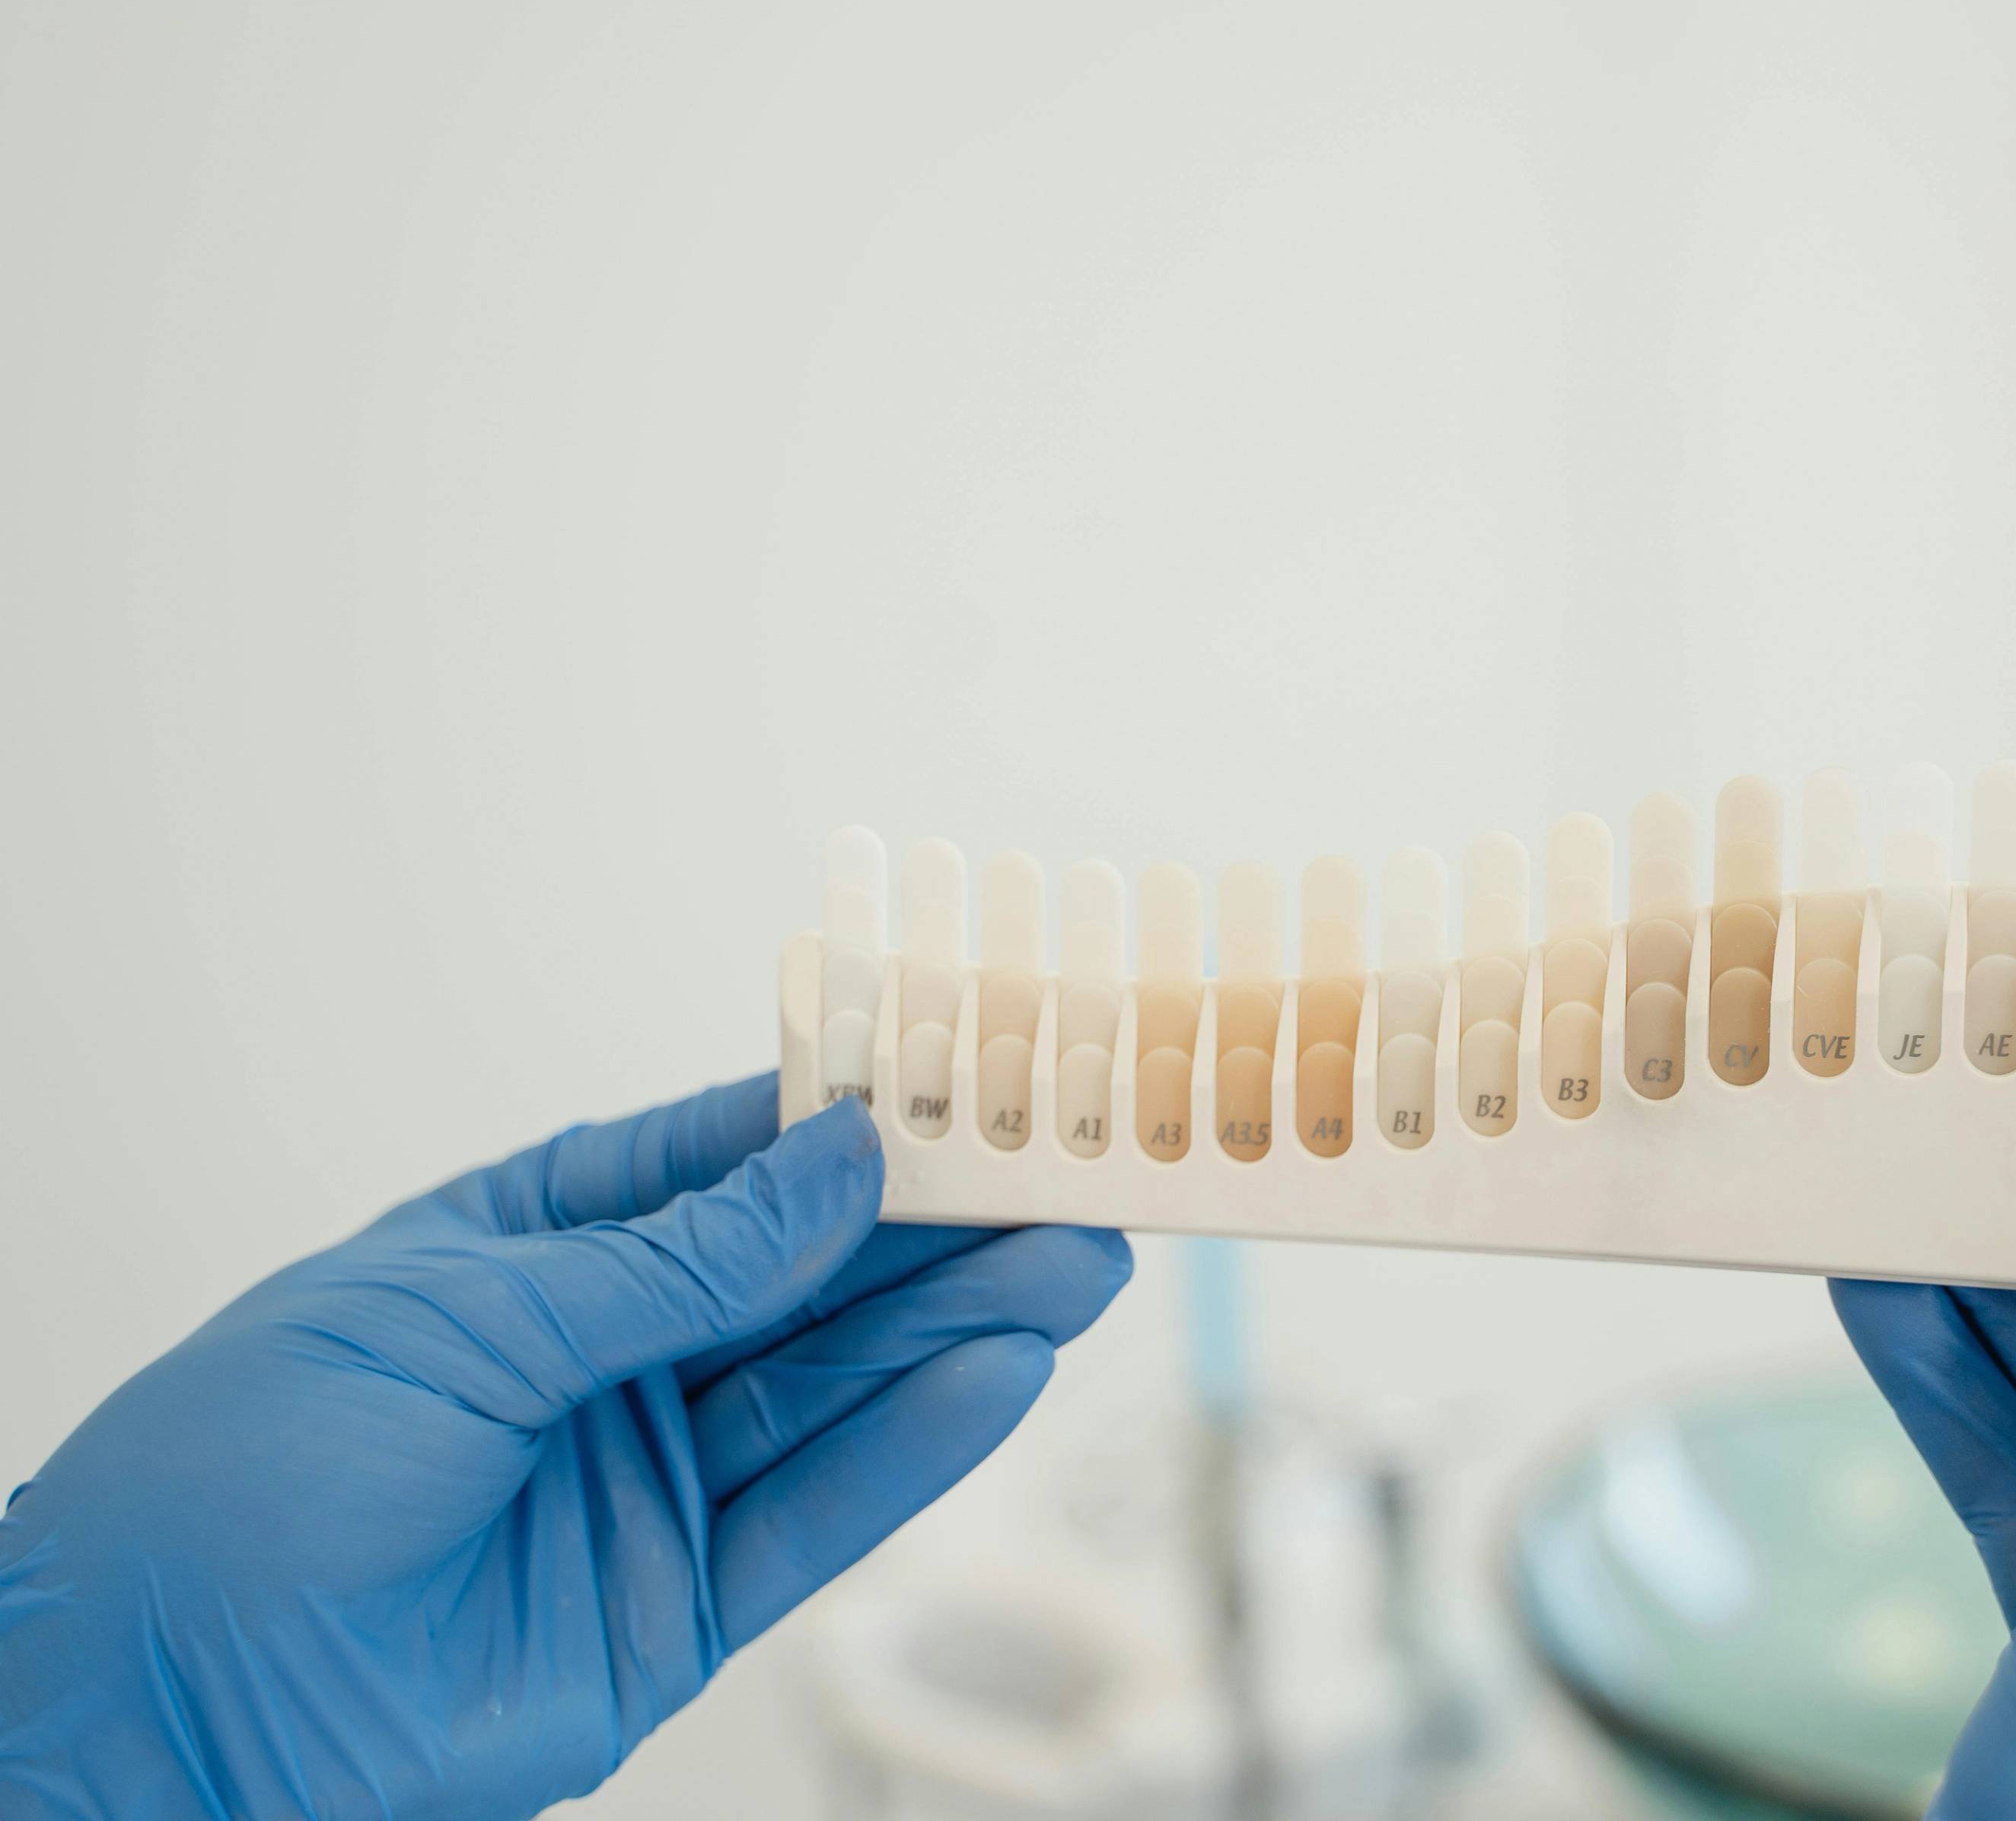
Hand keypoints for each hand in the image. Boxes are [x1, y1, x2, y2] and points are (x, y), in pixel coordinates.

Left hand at [0, 1075, 1129, 1818]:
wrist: (155, 1721)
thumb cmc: (232, 1489)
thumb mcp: (457, 1323)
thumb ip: (670, 1261)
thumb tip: (835, 1164)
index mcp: (520, 1258)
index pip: (711, 1168)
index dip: (836, 1125)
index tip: (962, 1076)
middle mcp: (597, 1365)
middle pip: (801, 1281)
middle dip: (937, 1228)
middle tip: (1071, 1175)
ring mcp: (641, 1485)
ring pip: (831, 1390)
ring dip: (959, 1327)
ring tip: (1078, 1263)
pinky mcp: (675, 1608)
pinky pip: (814, 1515)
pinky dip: (911, 1450)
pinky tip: (998, 1378)